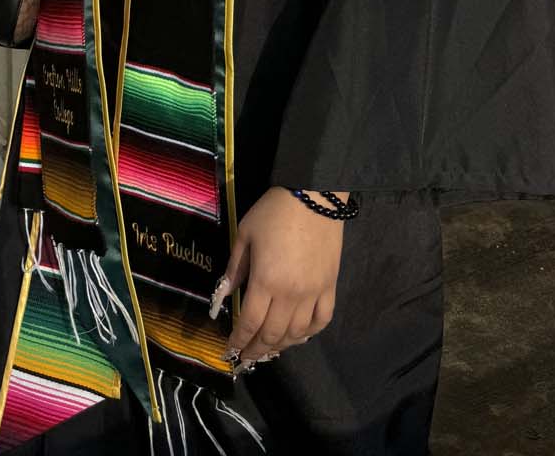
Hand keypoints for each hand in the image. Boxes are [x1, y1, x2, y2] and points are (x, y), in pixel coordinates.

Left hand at [211, 188, 346, 364]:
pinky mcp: (330, 288)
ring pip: (296, 334)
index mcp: (266, 281)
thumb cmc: (274, 212)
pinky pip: (321, 321)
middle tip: (245, 357)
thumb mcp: (245, 234)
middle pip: (271, 334)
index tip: (230, 350)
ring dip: (280, 346)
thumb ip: (235, 268)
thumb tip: (224, 295)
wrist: (314, 197)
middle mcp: (290, 295)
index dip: (238, 340)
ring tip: (268, 349)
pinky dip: (309, 334)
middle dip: (256, 349)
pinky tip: (298, 336)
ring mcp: (313, 294)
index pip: (249, 322)